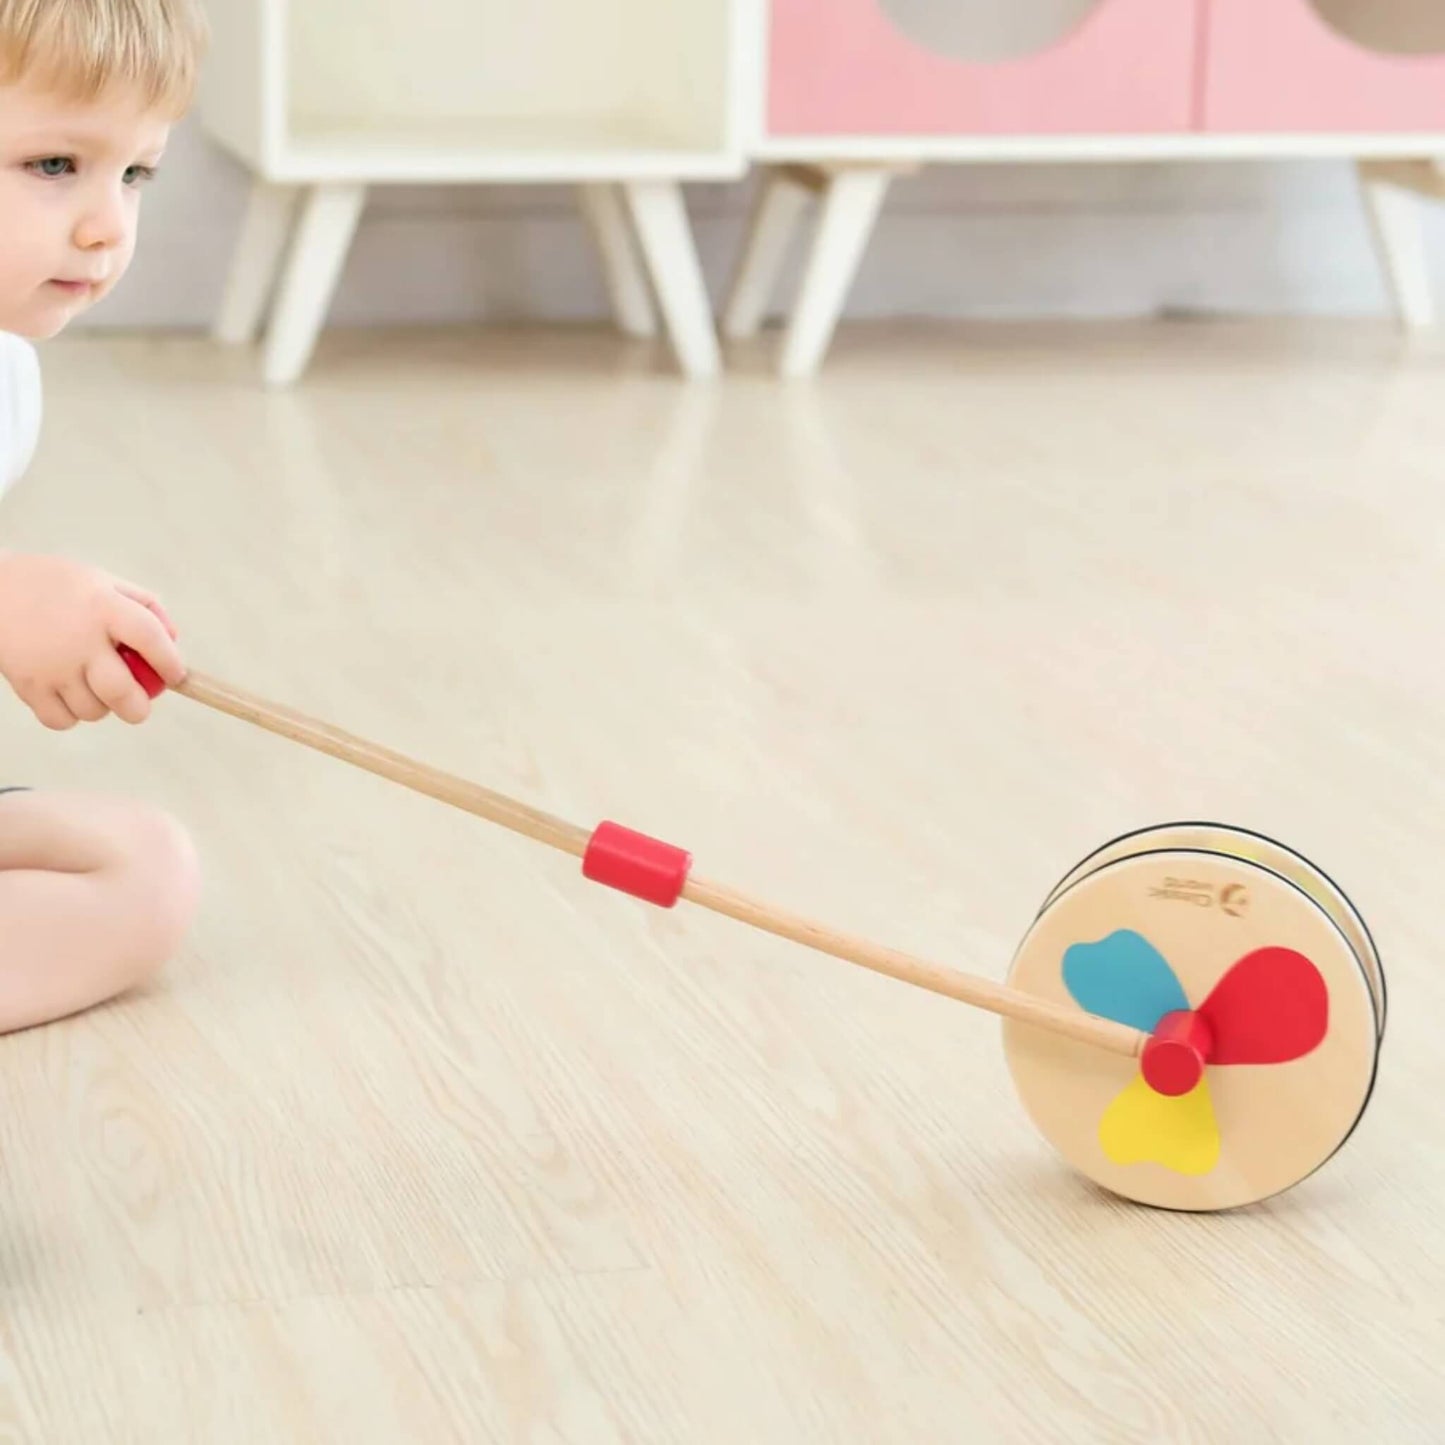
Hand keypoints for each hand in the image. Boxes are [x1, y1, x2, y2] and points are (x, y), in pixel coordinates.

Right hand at [0, 552, 183, 727]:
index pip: (150, 637)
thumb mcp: (102, 581)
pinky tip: (69, 695)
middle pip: (122, 692)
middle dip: (139, 707)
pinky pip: (62, 720)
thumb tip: (173, 641)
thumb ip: (143, 605)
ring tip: (93, 687)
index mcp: (103, 606)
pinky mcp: (27, 684)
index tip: (176, 675)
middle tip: (139, 704)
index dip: (170, 662)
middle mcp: (79, 638)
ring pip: (94, 711)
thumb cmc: (58, 588)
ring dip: (102, 707)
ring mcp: (51, 664)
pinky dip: (71, 715)